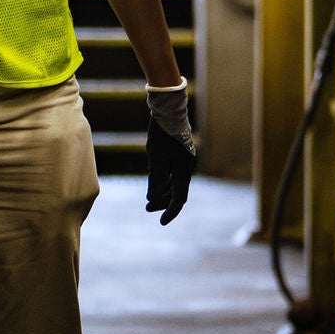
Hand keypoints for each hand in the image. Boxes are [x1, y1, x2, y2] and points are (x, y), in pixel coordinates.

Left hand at [144, 81, 195, 225]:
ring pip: (174, 183)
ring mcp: (183, 161)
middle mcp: (186, 168)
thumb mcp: (156, 160)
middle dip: (162, 202)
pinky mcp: (178, 154)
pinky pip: (173, 173)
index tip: (161, 222)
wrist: (168, 111)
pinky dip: (164, 181)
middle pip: (176, 192)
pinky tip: (155, 183)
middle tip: (148, 208)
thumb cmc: (162, 136)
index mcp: (184, 172)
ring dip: (162, 191)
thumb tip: (153, 198)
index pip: (179, 199)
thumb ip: (155, 181)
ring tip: (149, 199)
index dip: (170, 212)